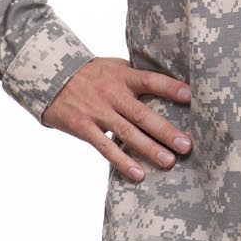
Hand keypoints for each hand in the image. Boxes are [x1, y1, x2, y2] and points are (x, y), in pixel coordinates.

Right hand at [41, 57, 192, 181]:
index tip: (191, 97)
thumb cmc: (91, 73)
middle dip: (166, 131)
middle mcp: (113, 94)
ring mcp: (98, 112)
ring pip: (127, 133)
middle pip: (143, 114)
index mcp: (124, 76)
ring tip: (169, 162)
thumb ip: (137, 77)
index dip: (171, 88)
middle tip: (186, 145)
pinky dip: (122, 161)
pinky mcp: (84, 128)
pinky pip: (105, 147)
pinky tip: (138, 173)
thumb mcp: (115, 67)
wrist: (50, 77)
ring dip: (149, 149)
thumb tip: (172, 86)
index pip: (151, 81)